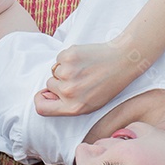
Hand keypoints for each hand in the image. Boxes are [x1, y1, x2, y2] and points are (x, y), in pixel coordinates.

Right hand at [33, 38, 149, 116]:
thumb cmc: (108, 84)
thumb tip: (46, 94)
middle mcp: (69, 92)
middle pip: (50, 85)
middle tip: (81, 78)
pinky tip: (84, 59)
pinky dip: (68, 57)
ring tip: (84, 68)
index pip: (42, 108)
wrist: (123, 61)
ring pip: (55, 70)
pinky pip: (59, 58)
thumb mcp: (91, 104)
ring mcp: (68, 74)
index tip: (45, 93)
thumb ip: (68, 104)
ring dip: (66, 68)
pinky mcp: (69, 57)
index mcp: (74, 107)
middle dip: (60, 80)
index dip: (40, 99)